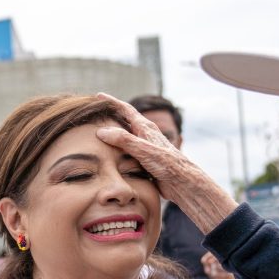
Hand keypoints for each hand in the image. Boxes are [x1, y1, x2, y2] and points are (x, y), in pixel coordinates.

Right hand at [94, 93, 238, 233]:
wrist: (183, 183)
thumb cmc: (168, 165)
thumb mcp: (144, 150)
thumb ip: (124, 140)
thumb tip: (102, 130)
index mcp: (146, 128)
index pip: (126, 110)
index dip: (111, 102)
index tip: (98, 95)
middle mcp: (145, 136)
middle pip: (125, 122)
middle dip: (110, 117)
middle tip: (94, 114)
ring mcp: (146, 149)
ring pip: (126, 139)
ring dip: (113, 135)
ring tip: (97, 134)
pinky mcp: (146, 162)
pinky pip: (128, 154)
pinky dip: (117, 152)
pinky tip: (109, 157)